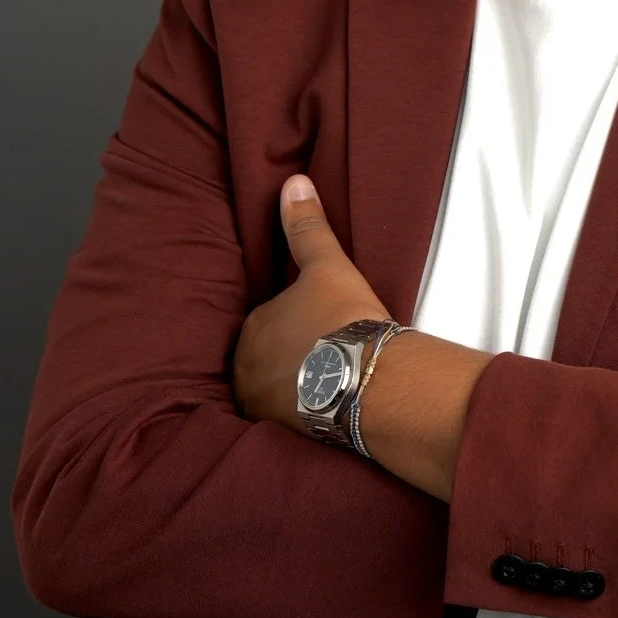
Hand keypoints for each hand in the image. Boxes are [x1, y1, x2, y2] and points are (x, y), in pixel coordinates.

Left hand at [232, 175, 389, 428]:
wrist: (370, 380)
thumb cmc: (344, 318)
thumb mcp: (327, 264)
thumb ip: (306, 226)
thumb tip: (293, 182)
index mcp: (253, 327)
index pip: (266, 320)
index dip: (293, 319)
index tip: (317, 322)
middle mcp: (246, 369)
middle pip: (265, 356)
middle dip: (287, 354)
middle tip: (323, 351)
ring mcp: (262, 406)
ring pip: (273, 388)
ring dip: (291, 384)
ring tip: (326, 379)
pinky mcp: (284, 434)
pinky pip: (286, 418)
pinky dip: (300, 412)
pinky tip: (325, 405)